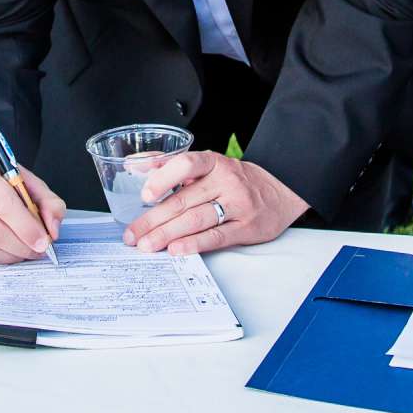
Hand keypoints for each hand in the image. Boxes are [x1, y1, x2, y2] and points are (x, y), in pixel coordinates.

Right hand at [0, 157, 65, 264]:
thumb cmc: (8, 185)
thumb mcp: (33, 185)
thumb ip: (50, 203)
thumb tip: (52, 230)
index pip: (3, 203)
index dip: (25, 226)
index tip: (44, 240)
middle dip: (21, 244)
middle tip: (39, 250)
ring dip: (12, 254)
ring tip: (28, 251)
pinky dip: (0, 258)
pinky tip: (13, 252)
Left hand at [124, 150, 306, 254]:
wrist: (280, 194)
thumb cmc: (236, 180)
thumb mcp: (209, 165)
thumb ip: (172, 165)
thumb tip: (135, 165)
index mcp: (213, 162)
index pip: (186, 164)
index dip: (162, 179)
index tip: (145, 196)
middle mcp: (226, 181)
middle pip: (184, 200)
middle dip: (153, 219)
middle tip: (133, 234)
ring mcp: (237, 205)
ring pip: (196, 220)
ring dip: (168, 234)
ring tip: (148, 245)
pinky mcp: (245, 227)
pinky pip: (216, 236)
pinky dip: (194, 244)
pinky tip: (177, 250)